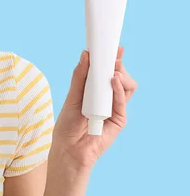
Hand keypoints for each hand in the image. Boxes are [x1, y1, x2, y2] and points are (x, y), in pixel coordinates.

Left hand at [51, 46, 137, 169]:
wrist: (68, 148)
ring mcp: (114, 108)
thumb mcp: (72, 96)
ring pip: (127, 86)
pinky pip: (122, 102)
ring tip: (112, 71)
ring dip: (120, 76)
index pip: (107, 71)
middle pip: (120, 76)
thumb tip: (85, 55)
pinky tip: (113, 80)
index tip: (114, 48)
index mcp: (96, 90)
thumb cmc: (67, 124)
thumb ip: (79, 77)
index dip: (112, 59)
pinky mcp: (119, 120)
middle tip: (113, 58)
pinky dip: (118, 89)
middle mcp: (107, 97)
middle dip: (117, 65)